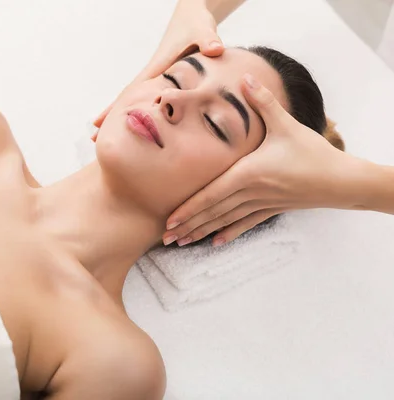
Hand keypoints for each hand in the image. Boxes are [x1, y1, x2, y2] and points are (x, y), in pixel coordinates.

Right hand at [92, 1, 223, 131]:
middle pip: (128, 98)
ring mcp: (157, 76)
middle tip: (95, 138)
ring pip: (136, 99)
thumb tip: (215, 50)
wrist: (192, 14)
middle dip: (111, 116)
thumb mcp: (202, 30)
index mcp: (158, 66)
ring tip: (106, 135)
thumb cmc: (196, 22)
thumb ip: (208, 41)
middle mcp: (153, 72)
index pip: (133, 91)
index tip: (100, 123)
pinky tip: (136, 123)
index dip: (116, 108)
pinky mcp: (163, 78)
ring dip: (121, 115)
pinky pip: (148, 97)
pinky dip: (139, 110)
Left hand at [164, 74, 355, 246]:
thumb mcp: (286, 124)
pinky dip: (228, 233)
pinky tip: (214, 243)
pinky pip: (244, 224)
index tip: (169, 219)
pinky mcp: (271, 209)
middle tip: (165, 237)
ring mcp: (260, 204)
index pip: (211, 194)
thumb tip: (246, 75)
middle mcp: (250, 193)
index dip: (189, 208)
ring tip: (180, 243)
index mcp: (248, 173)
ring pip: (224, 221)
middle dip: (187, 225)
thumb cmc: (313, 152)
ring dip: (201, 232)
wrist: (342, 180)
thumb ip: (263, 101)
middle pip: (212, 212)